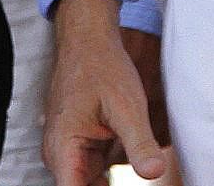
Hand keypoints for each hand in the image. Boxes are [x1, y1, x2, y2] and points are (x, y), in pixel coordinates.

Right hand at [41, 0, 168, 183]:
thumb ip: (140, 143)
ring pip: (89, 184)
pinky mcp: (79, 147)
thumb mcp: (127, 106)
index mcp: (63, 148)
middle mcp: (59, 154)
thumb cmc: (101, 68)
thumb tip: (154, 172)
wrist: (89, 42)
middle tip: (140, 166)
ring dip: (111, 183)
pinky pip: (94, 172)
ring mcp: (68, 151)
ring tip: (138, 160)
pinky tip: (134, 164)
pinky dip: (112, 176)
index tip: (119, 183)